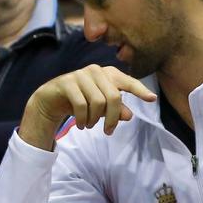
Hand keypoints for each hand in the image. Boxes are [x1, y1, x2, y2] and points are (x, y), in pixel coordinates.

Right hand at [19, 65, 156, 149]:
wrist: (50, 99)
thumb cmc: (80, 101)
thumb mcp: (100, 108)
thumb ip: (115, 110)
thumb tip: (129, 115)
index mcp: (108, 74)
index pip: (127, 82)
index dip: (140, 90)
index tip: (152, 99)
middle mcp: (96, 71)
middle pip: (114, 97)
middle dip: (112, 118)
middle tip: (108, 131)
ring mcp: (80, 74)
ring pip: (98, 102)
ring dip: (94, 120)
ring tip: (89, 126)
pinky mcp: (67, 82)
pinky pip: (81, 104)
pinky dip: (82, 119)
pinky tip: (80, 125)